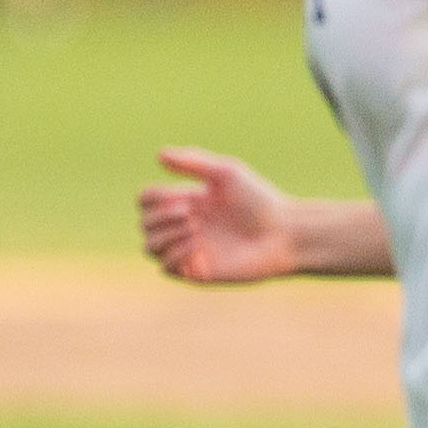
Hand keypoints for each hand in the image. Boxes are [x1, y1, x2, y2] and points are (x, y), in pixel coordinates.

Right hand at [140, 146, 299, 284]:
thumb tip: (158, 155)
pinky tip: (196, 245)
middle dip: (160, 216)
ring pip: (148, 247)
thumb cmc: (259, 201)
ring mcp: (189, 250)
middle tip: (192, 214)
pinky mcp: (198, 272)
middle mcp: (184, 226)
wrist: (284, 234)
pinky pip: (166, 268)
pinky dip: (174, 254)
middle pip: (144, 223)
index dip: (152, 198)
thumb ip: (193, 162)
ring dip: (164, 235)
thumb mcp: (226, 173)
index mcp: (186, 201)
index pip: (146, 200)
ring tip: (193, 228)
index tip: (182, 196)